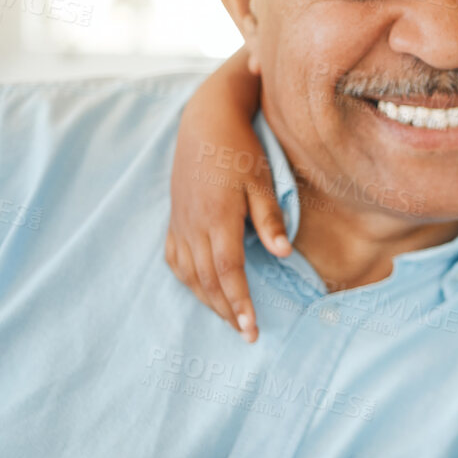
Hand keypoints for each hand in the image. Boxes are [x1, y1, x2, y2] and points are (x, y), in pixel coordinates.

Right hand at [164, 121, 288, 342]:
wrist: (204, 121)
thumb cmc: (240, 149)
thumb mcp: (262, 180)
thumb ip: (270, 219)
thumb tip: (282, 254)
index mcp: (218, 217)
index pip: (228, 271)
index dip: (239, 302)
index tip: (251, 328)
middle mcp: (194, 225)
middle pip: (208, 280)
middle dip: (227, 311)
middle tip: (247, 335)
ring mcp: (181, 222)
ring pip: (190, 274)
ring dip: (208, 300)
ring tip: (229, 320)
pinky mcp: (175, 218)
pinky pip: (176, 258)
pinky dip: (188, 280)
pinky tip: (201, 290)